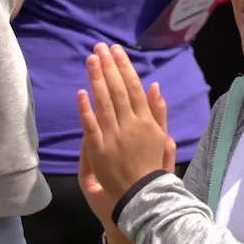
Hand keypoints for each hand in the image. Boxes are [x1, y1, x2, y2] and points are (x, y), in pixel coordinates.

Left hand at [76, 43, 175, 243]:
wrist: (142, 196)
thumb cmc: (153, 167)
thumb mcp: (163, 138)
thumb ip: (158, 112)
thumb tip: (154, 85)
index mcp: (146, 121)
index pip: (133, 87)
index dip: (124, 67)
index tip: (116, 51)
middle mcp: (131, 125)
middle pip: (117, 90)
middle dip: (108, 66)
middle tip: (99, 47)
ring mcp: (114, 137)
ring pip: (104, 102)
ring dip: (97, 79)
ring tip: (90, 60)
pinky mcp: (99, 150)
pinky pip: (91, 126)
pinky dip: (86, 109)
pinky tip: (81, 92)